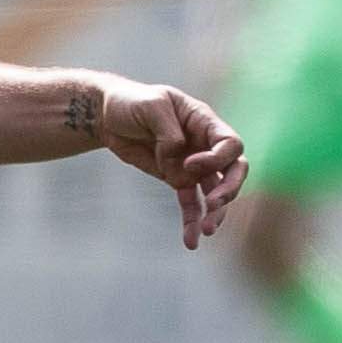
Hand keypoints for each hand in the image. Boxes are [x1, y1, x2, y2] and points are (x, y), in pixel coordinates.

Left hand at [95, 80, 246, 250]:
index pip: (230, 144)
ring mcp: (193, 165)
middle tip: (214, 206)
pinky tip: (192, 241)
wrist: (108, 115)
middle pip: (233, 171)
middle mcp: (205, 145)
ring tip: (207, 231)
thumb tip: (179, 160)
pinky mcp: (176, 179)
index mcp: (205, 122)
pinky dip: (192, 222)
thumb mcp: (151, 106)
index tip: (188, 164)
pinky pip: (190, 204)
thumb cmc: (132, 102)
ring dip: (215, 213)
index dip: (216, 159)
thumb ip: (168, 132)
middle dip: (229, 190)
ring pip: (214, 193)